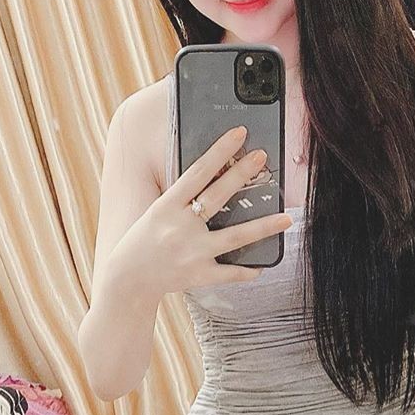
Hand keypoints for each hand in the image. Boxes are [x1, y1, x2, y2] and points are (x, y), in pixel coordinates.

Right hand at [116, 125, 291, 298]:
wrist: (128, 280)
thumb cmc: (143, 241)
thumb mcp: (157, 212)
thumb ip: (182, 198)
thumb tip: (214, 176)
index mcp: (166, 206)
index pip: (197, 172)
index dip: (219, 151)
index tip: (238, 134)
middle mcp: (180, 227)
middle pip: (217, 196)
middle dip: (241, 174)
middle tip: (262, 157)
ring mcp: (191, 252)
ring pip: (234, 237)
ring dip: (263, 227)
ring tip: (286, 218)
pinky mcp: (199, 275)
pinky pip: (230, 273)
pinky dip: (248, 270)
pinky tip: (264, 265)